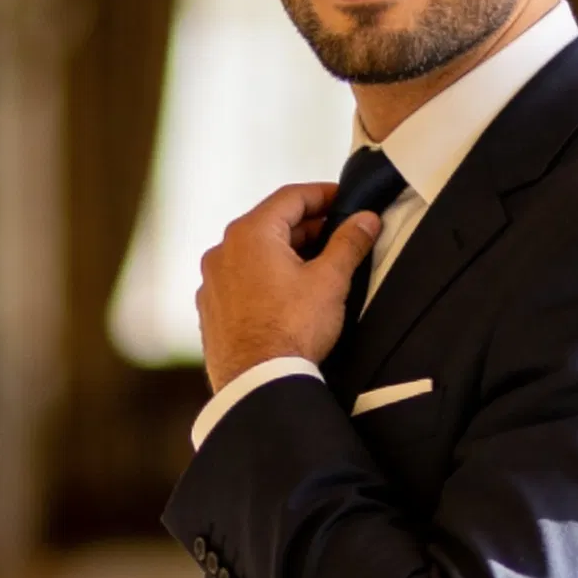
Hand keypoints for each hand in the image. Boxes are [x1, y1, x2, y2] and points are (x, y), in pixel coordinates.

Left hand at [197, 182, 380, 391]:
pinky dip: (265, 278)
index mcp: (250, 234)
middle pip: (271, 224)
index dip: (323, 195)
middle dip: (308, 228)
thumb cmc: (290, 332)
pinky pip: (241, 281)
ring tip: (318, 268)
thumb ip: (349, 243)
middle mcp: (223, 251)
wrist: (257, 383)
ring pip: (255, 254)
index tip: (344, 200)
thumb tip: (365, 221)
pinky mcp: (211, 310)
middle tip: (340, 235)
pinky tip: (288, 296)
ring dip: (286, 254)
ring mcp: (212, 282)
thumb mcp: (330, 280)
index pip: (291, 197)